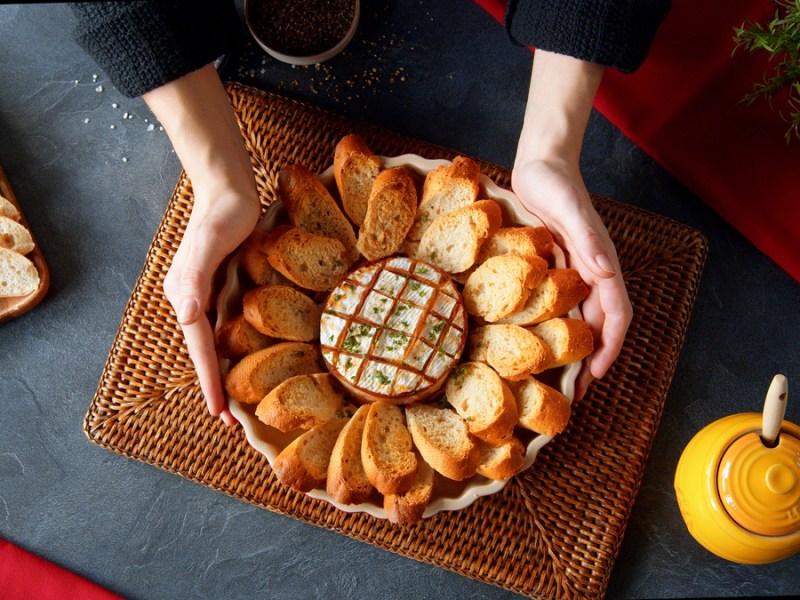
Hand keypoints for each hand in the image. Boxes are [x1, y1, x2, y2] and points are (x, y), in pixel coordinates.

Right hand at [163, 189, 259, 424]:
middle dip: (217, 386)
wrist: (229, 188)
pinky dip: (235, 348)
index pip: (200, 347)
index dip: (211, 381)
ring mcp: (207, 294)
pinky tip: (246, 359)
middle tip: (233, 423)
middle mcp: (193, 299)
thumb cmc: (223, 213)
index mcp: (186, 295)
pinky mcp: (223, 286)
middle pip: (205, 351)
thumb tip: (185, 316)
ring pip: (216, 342)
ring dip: (225, 371)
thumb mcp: (210, 242)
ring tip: (238, 402)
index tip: (220, 413)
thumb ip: (195, 277)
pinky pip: (227, 326)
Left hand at [514, 50, 631, 398]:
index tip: (595, 376)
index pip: (615, 315)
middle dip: (588, 360)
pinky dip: (550, 327)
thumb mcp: (570, 208)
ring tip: (553, 378)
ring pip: (575, 319)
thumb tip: (606, 274)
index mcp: (599, 264)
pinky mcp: (550, 268)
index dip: (609, 348)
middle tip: (570, 393)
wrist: (541, 163)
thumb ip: (588, 239)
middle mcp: (589, 273)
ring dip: (569, 349)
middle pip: (595, 325)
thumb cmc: (555, 182)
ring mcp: (570, 272)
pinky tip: (531, 342)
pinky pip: (555, 305)